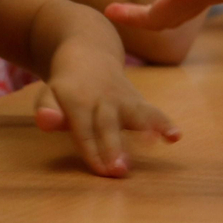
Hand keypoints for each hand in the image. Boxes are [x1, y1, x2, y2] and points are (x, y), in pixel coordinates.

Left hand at [32, 45, 180, 176]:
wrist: (88, 52)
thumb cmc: (67, 86)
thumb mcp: (49, 93)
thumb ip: (47, 109)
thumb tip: (46, 121)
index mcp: (77, 101)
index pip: (84, 130)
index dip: (92, 150)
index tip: (102, 171)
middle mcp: (101, 100)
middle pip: (108, 125)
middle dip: (114, 147)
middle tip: (121, 170)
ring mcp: (122, 99)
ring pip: (134, 114)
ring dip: (146, 129)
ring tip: (157, 142)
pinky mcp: (137, 101)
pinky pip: (151, 111)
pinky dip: (164, 122)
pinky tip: (176, 136)